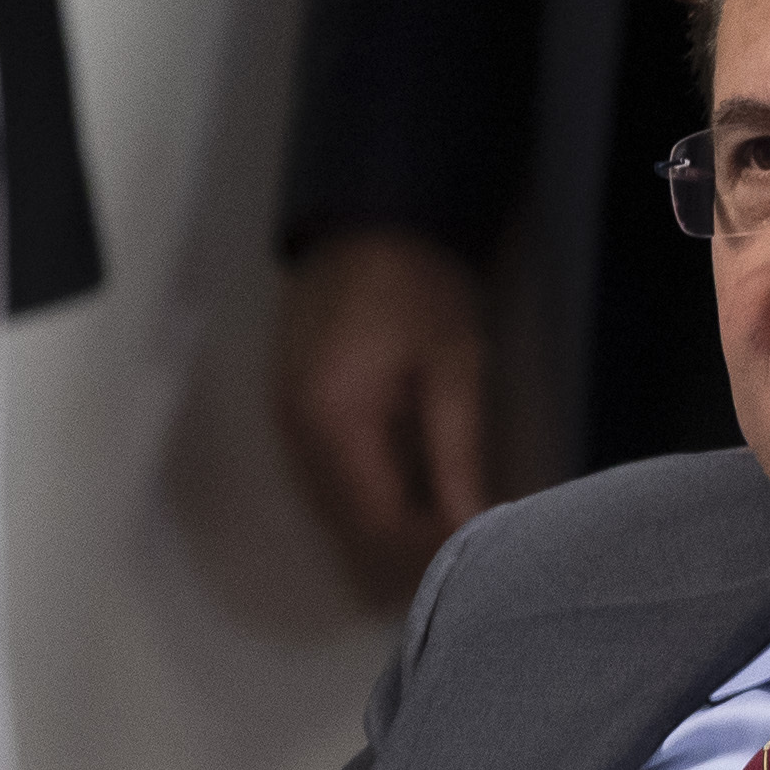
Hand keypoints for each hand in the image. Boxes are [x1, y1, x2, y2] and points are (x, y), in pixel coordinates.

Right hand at [276, 228, 495, 604]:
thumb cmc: (421, 286)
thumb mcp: (453, 370)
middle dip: (411, 548)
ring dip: (391, 529)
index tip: (483, 553)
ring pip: (337, 508)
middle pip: (351, 525)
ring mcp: (286, 422)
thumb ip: (456, 455)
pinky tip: (416, 499)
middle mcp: (296, 433)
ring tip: (452, 531)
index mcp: (334, 422)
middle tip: (476, 552)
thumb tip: (473, 525)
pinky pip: (328, 480)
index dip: (429, 548)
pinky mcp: (292, 409)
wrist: (370, 217)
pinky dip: (371, 499)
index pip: (378, 522)